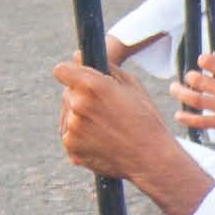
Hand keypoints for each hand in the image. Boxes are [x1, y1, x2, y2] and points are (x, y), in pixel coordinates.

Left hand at [54, 56, 173, 180]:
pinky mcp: (71, 147)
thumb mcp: (133, 87)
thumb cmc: (147, 120)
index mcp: (92, 86)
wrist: (153, 158)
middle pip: (68, 95)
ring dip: (82, 120)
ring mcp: (73, 127)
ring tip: (108, 130)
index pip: (61, 70)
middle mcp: (78, 104)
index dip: (70, 74)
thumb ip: (105, 69)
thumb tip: (78, 56)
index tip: (78, 81)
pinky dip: (82, 139)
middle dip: (82, 100)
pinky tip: (103, 142)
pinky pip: (71, 137)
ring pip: (70, 117)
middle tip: (107, 113)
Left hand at [170, 38, 214, 133]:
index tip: (203, 61)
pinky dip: (188, 119)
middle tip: (188, 77)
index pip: (209, 61)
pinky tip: (180, 115)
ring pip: (195, 100)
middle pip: (198, 80)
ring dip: (181, 93)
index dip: (203, 59)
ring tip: (175, 89)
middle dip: (189, 77)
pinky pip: (202, 122)